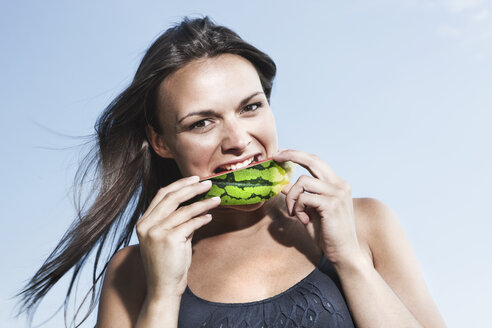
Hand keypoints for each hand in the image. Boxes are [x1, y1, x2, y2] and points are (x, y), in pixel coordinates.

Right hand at [136, 176, 220, 300]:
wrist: (163, 288)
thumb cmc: (168, 264)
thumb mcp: (169, 238)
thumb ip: (178, 221)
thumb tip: (196, 205)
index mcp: (144, 222)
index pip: (161, 195)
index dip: (179, 185)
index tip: (194, 179)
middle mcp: (147, 225)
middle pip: (171, 197)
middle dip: (192, 188)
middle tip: (207, 183)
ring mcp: (156, 232)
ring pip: (184, 210)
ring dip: (203, 203)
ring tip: (216, 200)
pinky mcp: (169, 239)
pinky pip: (190, 223)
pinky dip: (202, 218)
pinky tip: (210, 217)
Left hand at [273, 149, 362, 265]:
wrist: (344, 253)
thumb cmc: (327, 233)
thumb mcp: (310, 211)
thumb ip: (300, 196)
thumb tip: (283, 184)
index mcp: (337, 184)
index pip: (316, 161)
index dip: (297, 155)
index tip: (280, 153)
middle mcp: (340, 185)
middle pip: (312, 160)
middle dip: (291, 155)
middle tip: (274, 157)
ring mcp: (337, 193)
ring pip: (302, 182)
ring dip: (292, 198)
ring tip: (295, 213)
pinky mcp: (331, 204)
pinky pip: (303, 198)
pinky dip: (297, 208)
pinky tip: (304, 220)